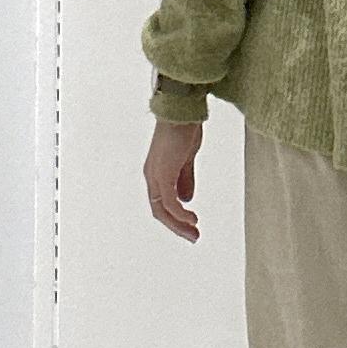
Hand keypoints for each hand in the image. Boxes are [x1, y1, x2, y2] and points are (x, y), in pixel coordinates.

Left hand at [144, 119, 202, 242]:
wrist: (182, 111)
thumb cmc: (184, 128)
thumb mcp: (187, 158)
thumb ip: (185, 178)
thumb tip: (187, 199)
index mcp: (157, 172)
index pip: (161, 202)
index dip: (175, 217)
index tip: (192, 226)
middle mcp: (152, 175)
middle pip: (159, 211)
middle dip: (177, 226)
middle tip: (193, 237)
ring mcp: (155, 175)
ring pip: (162, 210)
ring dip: (178, 224)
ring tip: (194, 232)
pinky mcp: (162, 174)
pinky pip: (168, 202)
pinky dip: (180, 213)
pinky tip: (191, 218)